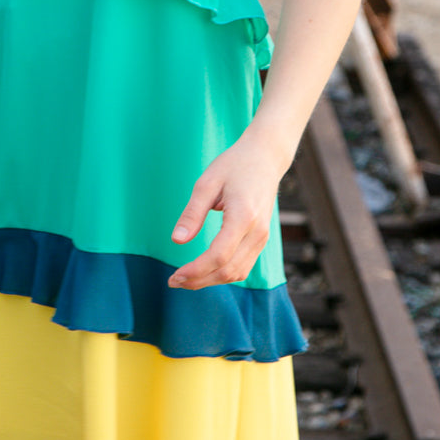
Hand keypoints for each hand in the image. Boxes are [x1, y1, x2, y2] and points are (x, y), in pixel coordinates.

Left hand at [168, 131, 284, 290]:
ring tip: (185, 278)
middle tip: (173, 281)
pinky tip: (204, 270)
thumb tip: (176, 240)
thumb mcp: (207, 183)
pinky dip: (223, 274)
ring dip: (210, 281)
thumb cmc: (234, 165)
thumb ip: (192, 213)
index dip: (196, 271)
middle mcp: (257, 231)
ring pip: (237, 273)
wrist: (265, 157)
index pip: (219, 256)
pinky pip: (243, 266)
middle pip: (228, 270)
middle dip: (199, 281)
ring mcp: (262, 237)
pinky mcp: (262, 238)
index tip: (174, 276)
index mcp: (243, 216)